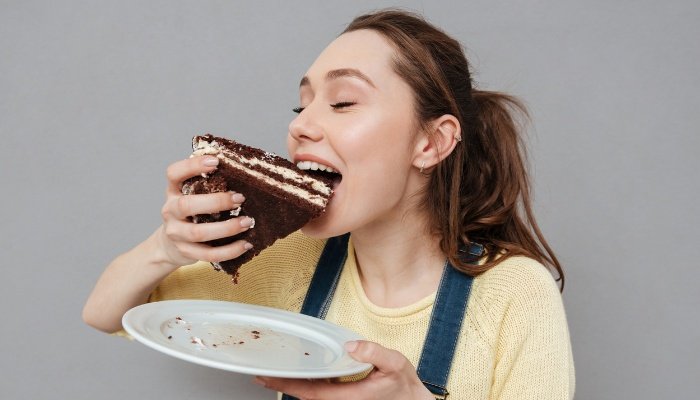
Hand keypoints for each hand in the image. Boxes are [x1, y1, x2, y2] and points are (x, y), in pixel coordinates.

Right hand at [156, 155, 254, 267]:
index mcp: (173, 191)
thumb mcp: (191, 195)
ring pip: (198, 233)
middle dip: (216, 202)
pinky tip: (246, 244)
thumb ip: (207, 184)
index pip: (174, 174)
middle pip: (186, 205)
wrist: (168, 246)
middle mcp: (170, 211)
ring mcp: (176, 234)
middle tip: (240, 198)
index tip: (216, 161)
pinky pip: (209, 255)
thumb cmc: (189, 214)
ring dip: (226, 228)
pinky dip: (229, 251)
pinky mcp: (186, 252)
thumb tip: (241, 170)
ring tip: (247, 222)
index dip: (192, 166)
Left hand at [254, 340, 433, 399]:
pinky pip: (320, 394)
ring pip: (311, 396)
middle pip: (305, 396)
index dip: (287, 385)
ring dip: (292, 386)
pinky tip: (300, 376)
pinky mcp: (345, 399)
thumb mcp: (396, 364)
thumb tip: (352, 345)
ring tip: (273, 375)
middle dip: (282, 385)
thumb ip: (375, 353)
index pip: (311, 391)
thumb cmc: (405, 388)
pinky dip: (306, 385)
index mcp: (349, 396)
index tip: (269, 378)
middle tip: (261, 375)